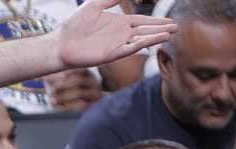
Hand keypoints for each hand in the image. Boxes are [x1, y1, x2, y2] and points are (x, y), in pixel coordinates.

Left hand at [44, 67, 104, 109]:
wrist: (86, 103)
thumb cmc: (71, 91)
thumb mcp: (64, 82)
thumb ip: (54, 78)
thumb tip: (38, 77)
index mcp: (85, 73)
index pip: (76, 69)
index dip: (62, 73)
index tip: (48, 78)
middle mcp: (91, 81)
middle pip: (78, 80)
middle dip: (62, 85)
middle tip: (51, 90)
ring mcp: (94, 93)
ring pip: (80, 93)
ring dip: (63, 97)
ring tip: (52, 100)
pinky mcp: (93, 105)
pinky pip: (82, 106)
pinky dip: (68, 106)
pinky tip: (59, 107)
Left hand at [52, 0, 173, 68]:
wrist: (59, 44)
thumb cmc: (73, 26)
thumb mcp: (94, 5)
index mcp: (119, 23)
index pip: (142, 21)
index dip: (156, 21)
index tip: (170, 21)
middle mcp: (120, 35)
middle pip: (145, 31)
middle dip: (160, 29)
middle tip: (176, 28)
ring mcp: (116, 45)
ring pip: (139, 41)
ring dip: (154, 38)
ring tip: (169, 35)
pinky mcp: (109, 55)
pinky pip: (126, 50)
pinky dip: (137, 45)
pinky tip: (148, 41)